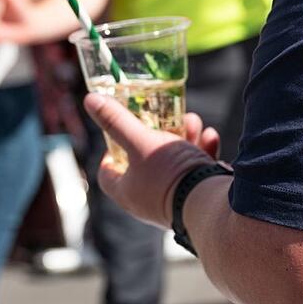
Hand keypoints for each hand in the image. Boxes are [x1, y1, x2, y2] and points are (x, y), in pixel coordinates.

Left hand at [83, 93, 220, 227]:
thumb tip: (91, 100)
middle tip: (165, 120)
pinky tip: (210, 137)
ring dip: (185, 139)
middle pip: (146, 163)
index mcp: (127, 192)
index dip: (109, 152)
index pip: (107, 173)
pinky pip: (197, 173)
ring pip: (175, 165)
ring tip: (192, 122)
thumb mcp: (141, 141)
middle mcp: (148, 201)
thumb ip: (117, 121)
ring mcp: (175, 202)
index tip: (118, 134)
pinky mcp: (199, 199)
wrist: (211, 203)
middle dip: (158, 135)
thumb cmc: (169, 175)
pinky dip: (203, 153)